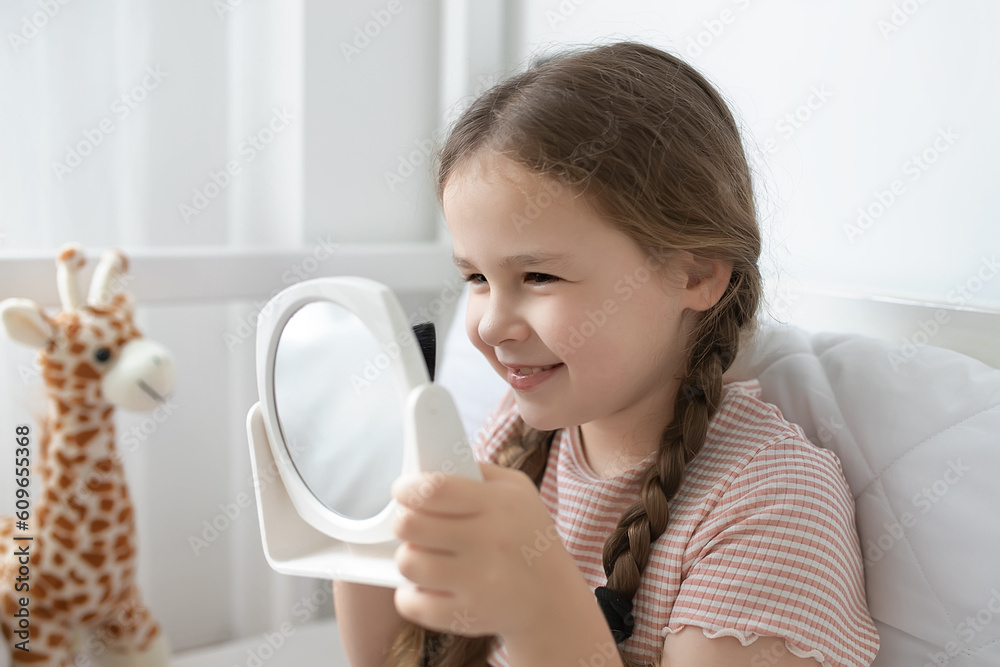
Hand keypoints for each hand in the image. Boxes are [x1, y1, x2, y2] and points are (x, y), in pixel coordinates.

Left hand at [390, 462, 576, 639]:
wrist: (552, 597)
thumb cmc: (527, 535)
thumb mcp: (517, 489)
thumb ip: (476, 471)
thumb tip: (430, 465)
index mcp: (498, 504)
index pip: (434, 489)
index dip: (407, 487)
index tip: (403, 490)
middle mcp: (488, 542)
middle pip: (411, 525)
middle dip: (404, 521)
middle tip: (413, 524)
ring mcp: (478, 582)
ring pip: (408, 563)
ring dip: (409, 556)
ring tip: (424, 555)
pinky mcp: (467, 614)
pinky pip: (412, 602)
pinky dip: (410, 594)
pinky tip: (427, 585)